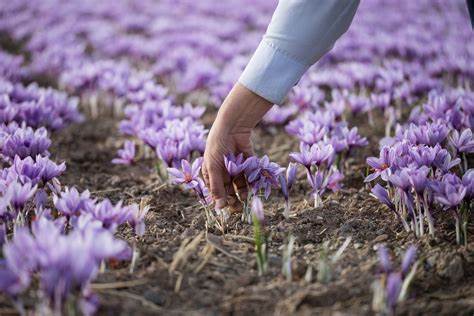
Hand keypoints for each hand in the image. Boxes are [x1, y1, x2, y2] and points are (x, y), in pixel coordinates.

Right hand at [202, 83, 271, 209]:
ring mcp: (235, 166)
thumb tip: (219, 208)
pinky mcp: (247, 161)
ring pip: (240, 183)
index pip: (215, 191)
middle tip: (239, 208)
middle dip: (234, 198)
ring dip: (243, 191)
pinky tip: (254, 187)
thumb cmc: (217, 146)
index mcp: (210, 172)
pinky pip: (250, 174)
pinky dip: (252, 180)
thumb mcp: (213, 168)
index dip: (221, 200)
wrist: (232, 127)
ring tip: (246, 196)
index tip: (228, 209)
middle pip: (228, 189)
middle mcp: (223, 170)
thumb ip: (217, 188)